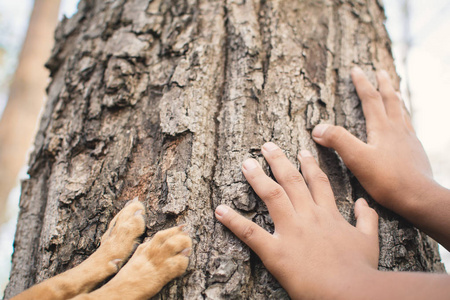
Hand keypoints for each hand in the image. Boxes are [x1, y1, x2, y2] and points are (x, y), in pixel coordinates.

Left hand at [215, 143, 378, 298]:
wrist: (353, 292)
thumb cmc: (361, 269)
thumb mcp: (369, 241)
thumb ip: (366, 219)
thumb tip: (364, 203)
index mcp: (328, 214)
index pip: (317, 182)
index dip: (309, 165)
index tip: (302, 151)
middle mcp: (308, 216)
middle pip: (291, 181)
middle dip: (278, 160)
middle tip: (266, 146)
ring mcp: (291, 231)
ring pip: (271, 196)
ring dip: (257, 178)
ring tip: (246, 163)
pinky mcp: (276, 251)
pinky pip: (250, 232)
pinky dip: (233, 221)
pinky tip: (220, 209)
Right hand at [312, 67, 449, 248]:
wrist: (418, 197)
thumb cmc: (387, 180)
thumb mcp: (357, 159)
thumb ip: (338, 140)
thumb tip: (318, 128)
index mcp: (382, 127)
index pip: (370, 99)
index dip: (361, 83)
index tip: (356, 70)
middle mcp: (397, 129)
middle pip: (390, 100)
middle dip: (383, 85)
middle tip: (380, 72)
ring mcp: (409, 139)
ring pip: (401, 112)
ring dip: (396, 98)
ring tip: (394, 92)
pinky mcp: (415, 151)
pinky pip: (409, 127)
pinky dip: (404, 118)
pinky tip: (403, 125)